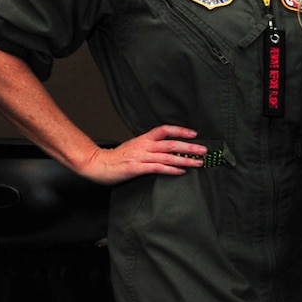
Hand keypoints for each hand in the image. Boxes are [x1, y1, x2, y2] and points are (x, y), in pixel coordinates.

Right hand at [75, 124, 206, 183]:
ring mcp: (140, 157)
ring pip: (167, 156)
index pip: (164, 130)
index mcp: (143, 139)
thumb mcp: (134, 147)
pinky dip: (171, 169)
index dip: (180, 131)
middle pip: (170, 143)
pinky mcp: (136, 168)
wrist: (97, 164)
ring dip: (185, 159)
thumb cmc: (117, 158)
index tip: (194, 134)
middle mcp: (143, 146)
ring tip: (198, 162)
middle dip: (189, 146)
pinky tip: (181, 171)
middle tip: (204, 150)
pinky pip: (157, 168)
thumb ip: (150, 146)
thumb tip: (168, 148)